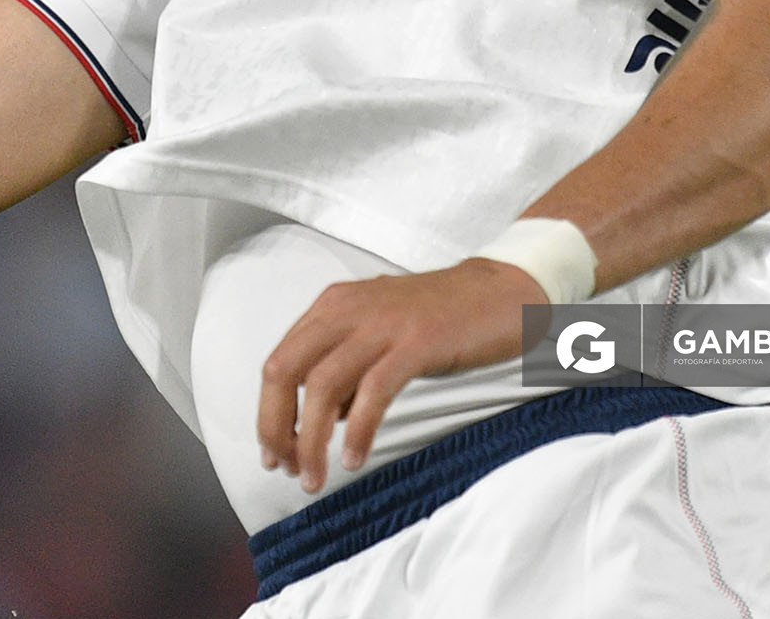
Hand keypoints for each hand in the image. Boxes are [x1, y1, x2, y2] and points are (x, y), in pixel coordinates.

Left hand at [257, 257, 545, 494]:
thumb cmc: (440, 318)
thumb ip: (345, 367)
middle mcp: (348, 308)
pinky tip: (354, 457)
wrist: (501, 290)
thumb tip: (319, 419)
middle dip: (276, 427)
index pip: (279, 361)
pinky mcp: (416, 341)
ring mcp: (382, 323)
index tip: (276, 454)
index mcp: (334, 304)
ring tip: (316, 478)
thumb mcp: (378, 332)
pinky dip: (357, 431)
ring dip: (311, 440)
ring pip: (322, 385)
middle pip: (285, 370)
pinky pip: (373, 391)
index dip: (268, 413)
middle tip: (288, 469)